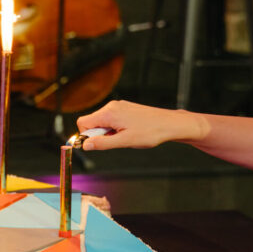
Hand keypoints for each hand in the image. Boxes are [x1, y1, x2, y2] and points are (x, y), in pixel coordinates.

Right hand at [76, 99, 205, 150]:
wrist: (169, 124)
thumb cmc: (150, 132)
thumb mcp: (124, 142)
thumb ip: (102, 143)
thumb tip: (85, 145)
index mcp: (109, 113)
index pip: (83, 122)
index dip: (85, 136)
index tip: (96, 144)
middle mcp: (112, 106)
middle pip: (92, 121)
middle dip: (99, 134)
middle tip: (116, 140)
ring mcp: (119, 106)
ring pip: (102, 121)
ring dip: (108, 132)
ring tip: (125, 136)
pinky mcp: (125, 108)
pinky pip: (112, 118)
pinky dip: (115, 127)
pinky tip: (129, 132)